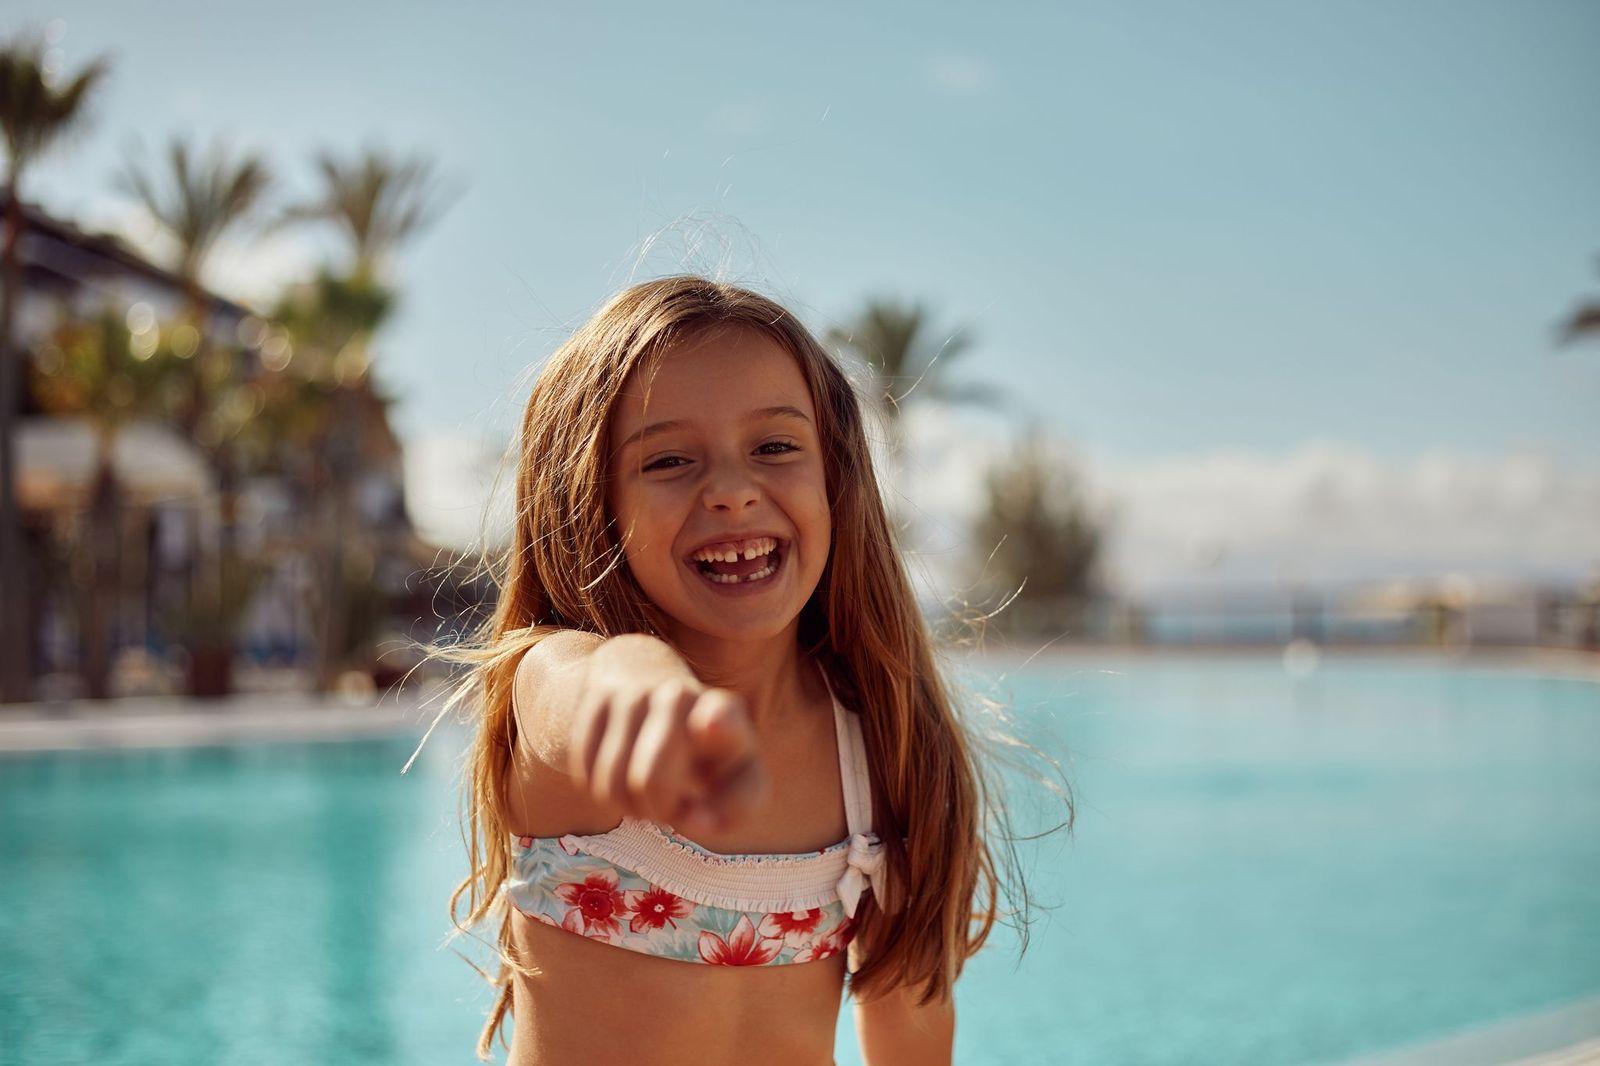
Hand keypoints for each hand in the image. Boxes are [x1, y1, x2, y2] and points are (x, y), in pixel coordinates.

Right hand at [568, 676, 767, 833]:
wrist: (650, 674)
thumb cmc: (704, 748)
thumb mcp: (734, 774)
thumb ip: (731, 809)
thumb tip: (695, 822)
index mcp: (725, 715)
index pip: (721, 719)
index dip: (716, 726)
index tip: (706, 727)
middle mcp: (680, 697)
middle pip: (652, 781)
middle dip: (659, 811)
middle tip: (668, 805)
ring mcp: (635, 694)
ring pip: (613, 786)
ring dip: (628, 807)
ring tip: (645, 793)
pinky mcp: (597, 698)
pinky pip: (586, 775)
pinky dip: (601, 793)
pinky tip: (620, 778)